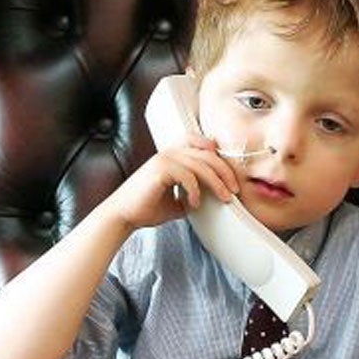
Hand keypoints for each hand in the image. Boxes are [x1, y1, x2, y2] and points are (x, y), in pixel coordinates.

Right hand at [102, 142, 242, 235]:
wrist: (124, 216)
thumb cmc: (146, 208)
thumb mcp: (176, 199)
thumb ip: (192, 193)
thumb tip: (212, 199)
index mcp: (171, 155)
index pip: (198, 142)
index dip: (216, 151)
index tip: (230, 171)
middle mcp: (168, 153)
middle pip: (206, 153)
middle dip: (225, 171)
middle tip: (235, 190)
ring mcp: (164, 159)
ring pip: (201, 164)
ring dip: (217, 182)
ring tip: (224, 198)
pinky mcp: (160, 170)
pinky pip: (187, 176)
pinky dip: (196, 191)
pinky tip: (194, 204)